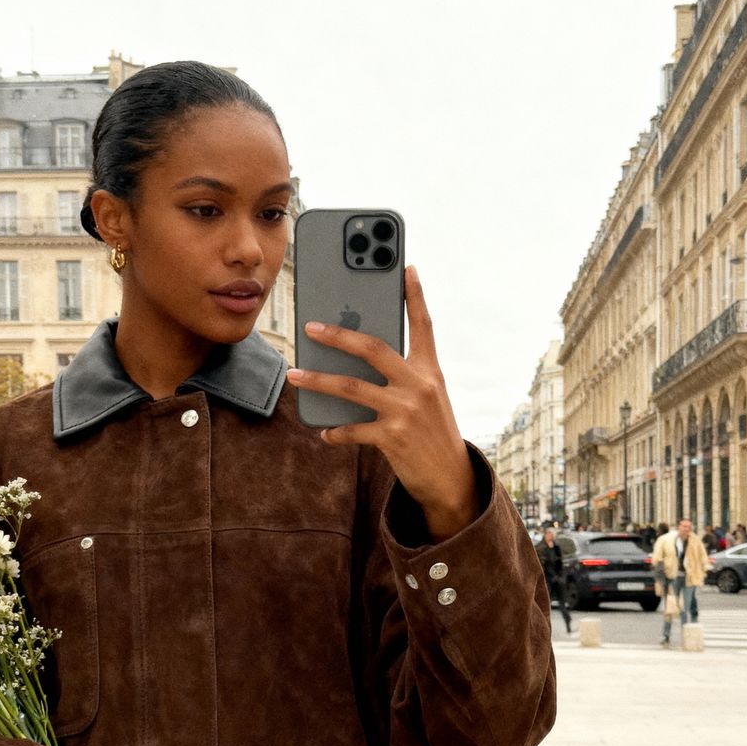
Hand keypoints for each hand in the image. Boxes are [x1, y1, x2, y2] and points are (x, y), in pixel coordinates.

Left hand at [286, 266, 477, 539]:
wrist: (451, 479)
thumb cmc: (432, 433)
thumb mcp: (428, 399)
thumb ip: (402, 376)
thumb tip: (358, 359)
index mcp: (430, 371)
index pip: (423, 325)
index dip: (415, 295)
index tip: (405, 266)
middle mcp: (419, 385)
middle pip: (373, 348)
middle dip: (338, 335)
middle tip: (311, 326)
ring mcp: (405, 411)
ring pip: (351, 387)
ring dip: (318, 380)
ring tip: (295, 375)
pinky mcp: (393, 437)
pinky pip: (352, 429)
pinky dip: (335, 431)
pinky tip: (323, 431)